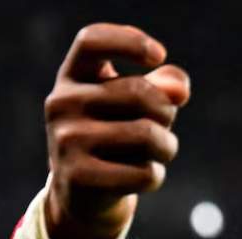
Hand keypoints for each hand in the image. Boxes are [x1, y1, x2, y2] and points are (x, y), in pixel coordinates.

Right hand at [42, 23, 190, 238]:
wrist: (82, 194)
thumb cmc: (116, 135)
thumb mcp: (137, 105)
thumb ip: (162, 86)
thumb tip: (179, 89)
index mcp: (72, 75)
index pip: (91, 40)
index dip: (128, 41)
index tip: (159, 54)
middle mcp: (61, 103)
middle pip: (138, 93)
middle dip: (166, 111)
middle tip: (165, 125)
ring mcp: (65, 140)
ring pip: (145, 135)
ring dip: (168, 146)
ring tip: (163, 151)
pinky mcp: (77, 177)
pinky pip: (141, 173)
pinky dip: (155, 176)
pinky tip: (145, 177)